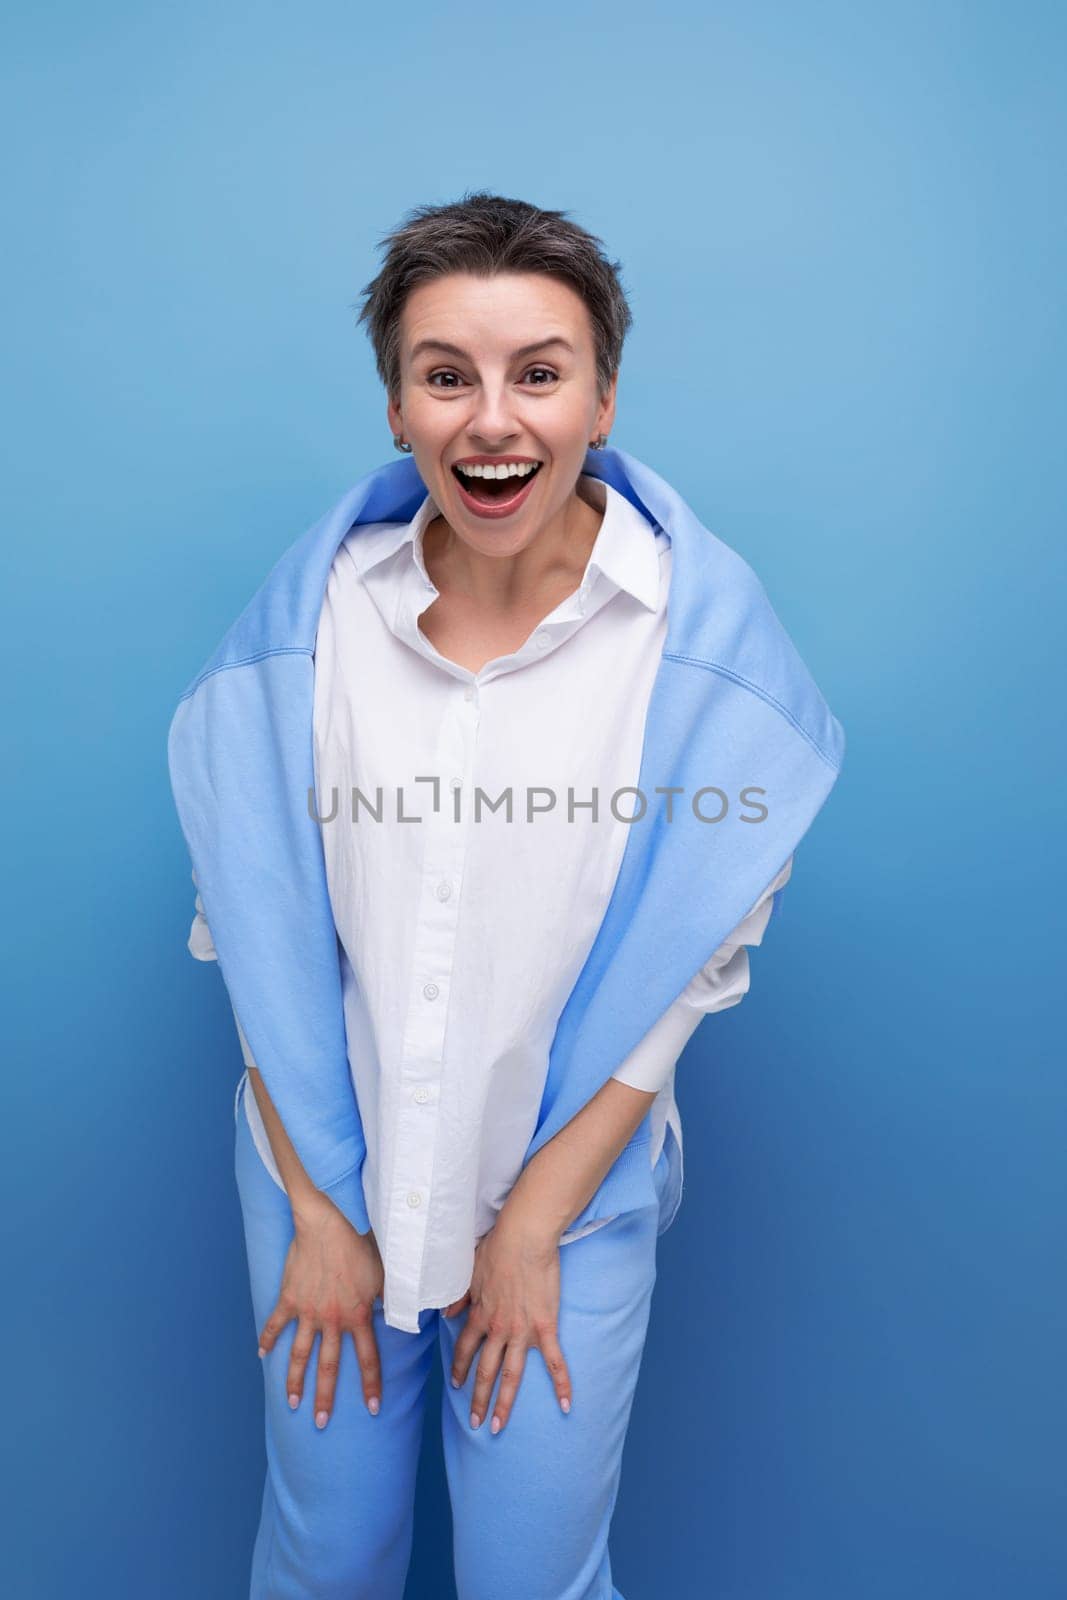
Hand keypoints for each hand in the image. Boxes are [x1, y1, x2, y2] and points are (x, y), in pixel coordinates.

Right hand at [256, 1199, 384, 1427]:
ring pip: (299, 1354)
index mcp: (358, 1316)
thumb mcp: (384, 1275)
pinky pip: (275, 1325)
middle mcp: (332, 1321)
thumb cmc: (360, 1246)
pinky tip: (262, 1355)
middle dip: (325, 1397)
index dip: (370, 1385)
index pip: (368, 1359)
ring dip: (294, 1381)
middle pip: (328, 1367)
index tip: (372, 1409)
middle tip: (321, 1423)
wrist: (327, 1225)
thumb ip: (392, 1299)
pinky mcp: (289, 1300)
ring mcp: (308, 1313)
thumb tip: (407, 1314)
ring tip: (292, 1403)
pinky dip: (268, 1340)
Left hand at [444, 1212, 571, 1434]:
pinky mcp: (546, 1327)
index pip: (465, 1349)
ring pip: (512, 1375)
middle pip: (486, 1370)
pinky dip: (561, 1384)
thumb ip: (459, 1297)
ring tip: (498, 1425)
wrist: (524, 1238)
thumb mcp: (469, 1272)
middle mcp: (498, 1329)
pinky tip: (566, 1405)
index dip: (459, 1368)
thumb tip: (447, 1315)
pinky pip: (555, 1361)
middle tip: (474, 1422)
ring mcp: (523, 1331)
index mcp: (480, 1315)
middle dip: (478, 1398)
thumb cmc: (497, 1248)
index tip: (456, 1385)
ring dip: (504, 1403)